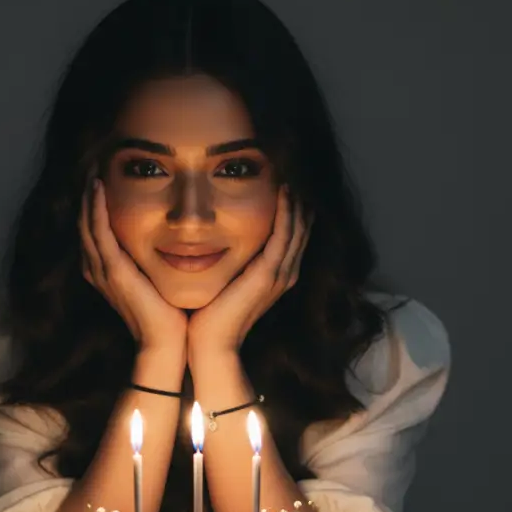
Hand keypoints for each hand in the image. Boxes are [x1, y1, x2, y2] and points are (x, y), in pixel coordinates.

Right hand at [80, 180, 187, 352]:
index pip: (95, 229)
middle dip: (88, 193)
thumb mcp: (159, 277)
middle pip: (84, 222)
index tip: (105, 175)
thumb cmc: (170, 314)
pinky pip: (98, 233)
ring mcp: (102, 270)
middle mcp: (98, 269)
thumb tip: (177, 238)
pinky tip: (99, 187)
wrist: (168, 343)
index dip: (96, 203)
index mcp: (108, 271)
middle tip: (95, 162)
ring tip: (94, 167)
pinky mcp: (112, 271)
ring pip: (86, 224)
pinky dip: (96, 209)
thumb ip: (158, 258)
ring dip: (89, 195)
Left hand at [188, 187, 310, 359]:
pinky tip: (284, 191)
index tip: (284, 180)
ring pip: (298, 228)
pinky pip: (284, 235)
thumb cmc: (210, 314)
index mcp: (275, 275)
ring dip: (297, 200)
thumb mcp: (225, 279)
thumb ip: (229, 260)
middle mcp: (284, 273)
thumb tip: (213, 237)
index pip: (292, 234)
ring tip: (292, 172)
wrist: (209, 343)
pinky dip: (287, 212)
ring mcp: (280, 274)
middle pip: (301, 228)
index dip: (292, 208)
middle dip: (299, 199)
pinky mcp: (270, 274)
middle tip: (293, 168)